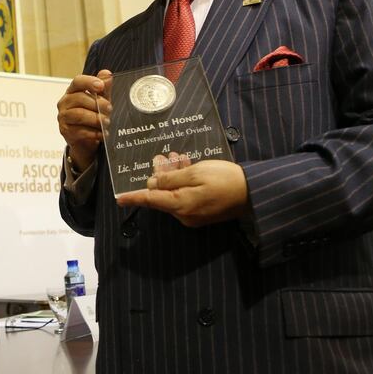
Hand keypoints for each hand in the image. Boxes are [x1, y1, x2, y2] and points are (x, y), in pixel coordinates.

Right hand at [57, 70, 112, 171]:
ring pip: (79, 114)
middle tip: (110, 109)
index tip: (101, 86)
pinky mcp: (65, 131)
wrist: (85, 141)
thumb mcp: (101, 101)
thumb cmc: (91, 117)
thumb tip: (107, 74)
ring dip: (96, 118)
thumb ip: (104, 88)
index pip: (77, 81)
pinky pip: (80, 130)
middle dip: (97, 104)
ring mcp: (63, 117)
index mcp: (72, 91)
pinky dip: (93, 132)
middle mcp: (65, 102)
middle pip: (79, 98)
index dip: (89, 82)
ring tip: (107, 122)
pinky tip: (102, 133)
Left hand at [116, 154, 249, 226]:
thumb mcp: (195, 173)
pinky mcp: (203, 213)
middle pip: (163, 195)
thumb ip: (171, 179)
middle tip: (162, 157)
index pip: (151, 200)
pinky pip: (185, 197)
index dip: (134, 197)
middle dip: (160, 176)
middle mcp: (184, 215)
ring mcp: (194, 216)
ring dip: (173, 176)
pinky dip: (183, 183)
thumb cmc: (225, 179)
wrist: (254, 192)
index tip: (118, 198)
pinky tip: (186, 167)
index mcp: (180, 205)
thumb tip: (153, 183)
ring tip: (176, 158)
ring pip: (174, 194)